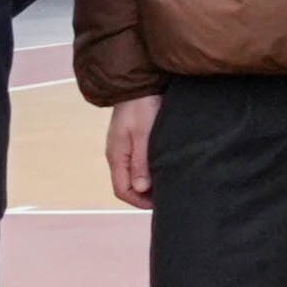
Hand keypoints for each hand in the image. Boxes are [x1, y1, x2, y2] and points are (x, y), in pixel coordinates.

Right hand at [102, 93, 158, 208]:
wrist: (139, 81)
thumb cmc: (142, 106)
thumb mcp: (143, 134)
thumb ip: (141, 162)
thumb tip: (141, 189)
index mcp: (117, 156)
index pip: (122, 190)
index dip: (139, 201)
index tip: (159, 204)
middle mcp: (118, 154)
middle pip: (128, 184)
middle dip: (145, 195)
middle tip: (167, 197)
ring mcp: (124, 147)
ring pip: (134, 174)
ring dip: (149, 182)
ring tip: (169, 184)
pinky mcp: (133, 139)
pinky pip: (139, 162)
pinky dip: (150, 169)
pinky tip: (164, 168)